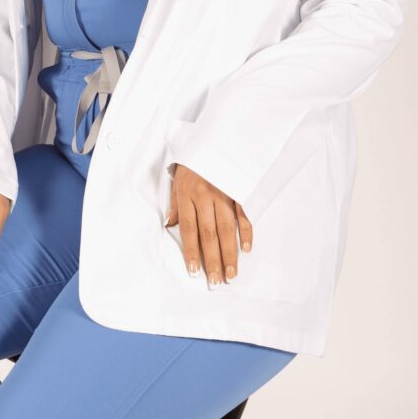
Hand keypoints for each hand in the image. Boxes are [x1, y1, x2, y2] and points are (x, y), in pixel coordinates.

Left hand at [164, 161, 251, 286]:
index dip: (192, 252)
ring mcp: (225, 194)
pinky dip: (247, 232)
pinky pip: (244, 214)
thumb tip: (170, 226)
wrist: (215, 136)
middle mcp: (206, 197)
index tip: (195, 272)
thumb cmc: (193, 161)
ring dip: (230, 254)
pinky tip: (246, 249)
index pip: (189, 230)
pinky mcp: (240, 190)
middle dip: (212, 260)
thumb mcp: (178, 179)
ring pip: (227, 229)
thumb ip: (175, 204)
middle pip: (209, 234)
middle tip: (215, 282)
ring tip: (231, 274)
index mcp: (188, 195)